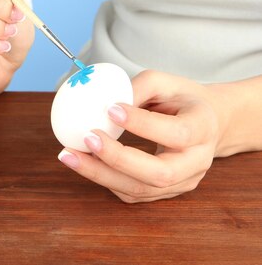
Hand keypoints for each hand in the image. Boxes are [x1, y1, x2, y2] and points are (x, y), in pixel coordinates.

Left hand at [57, 70, 226, 202]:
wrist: (208, 124)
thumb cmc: (181, 98)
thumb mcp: (164, 82)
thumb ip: (136, 88)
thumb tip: (103, 102)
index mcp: (203, 128)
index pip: (176, 133)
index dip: (143, 124)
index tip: (110, 109)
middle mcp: (197, 162)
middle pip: (159, 173)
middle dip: (118, 159)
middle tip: (87, 138)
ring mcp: (182, 183)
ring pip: (140, 190)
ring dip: (100, 174)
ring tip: (68, 154)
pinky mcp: (164, 193)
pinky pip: (130, 193)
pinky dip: (103, 178)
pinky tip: (81, 162)